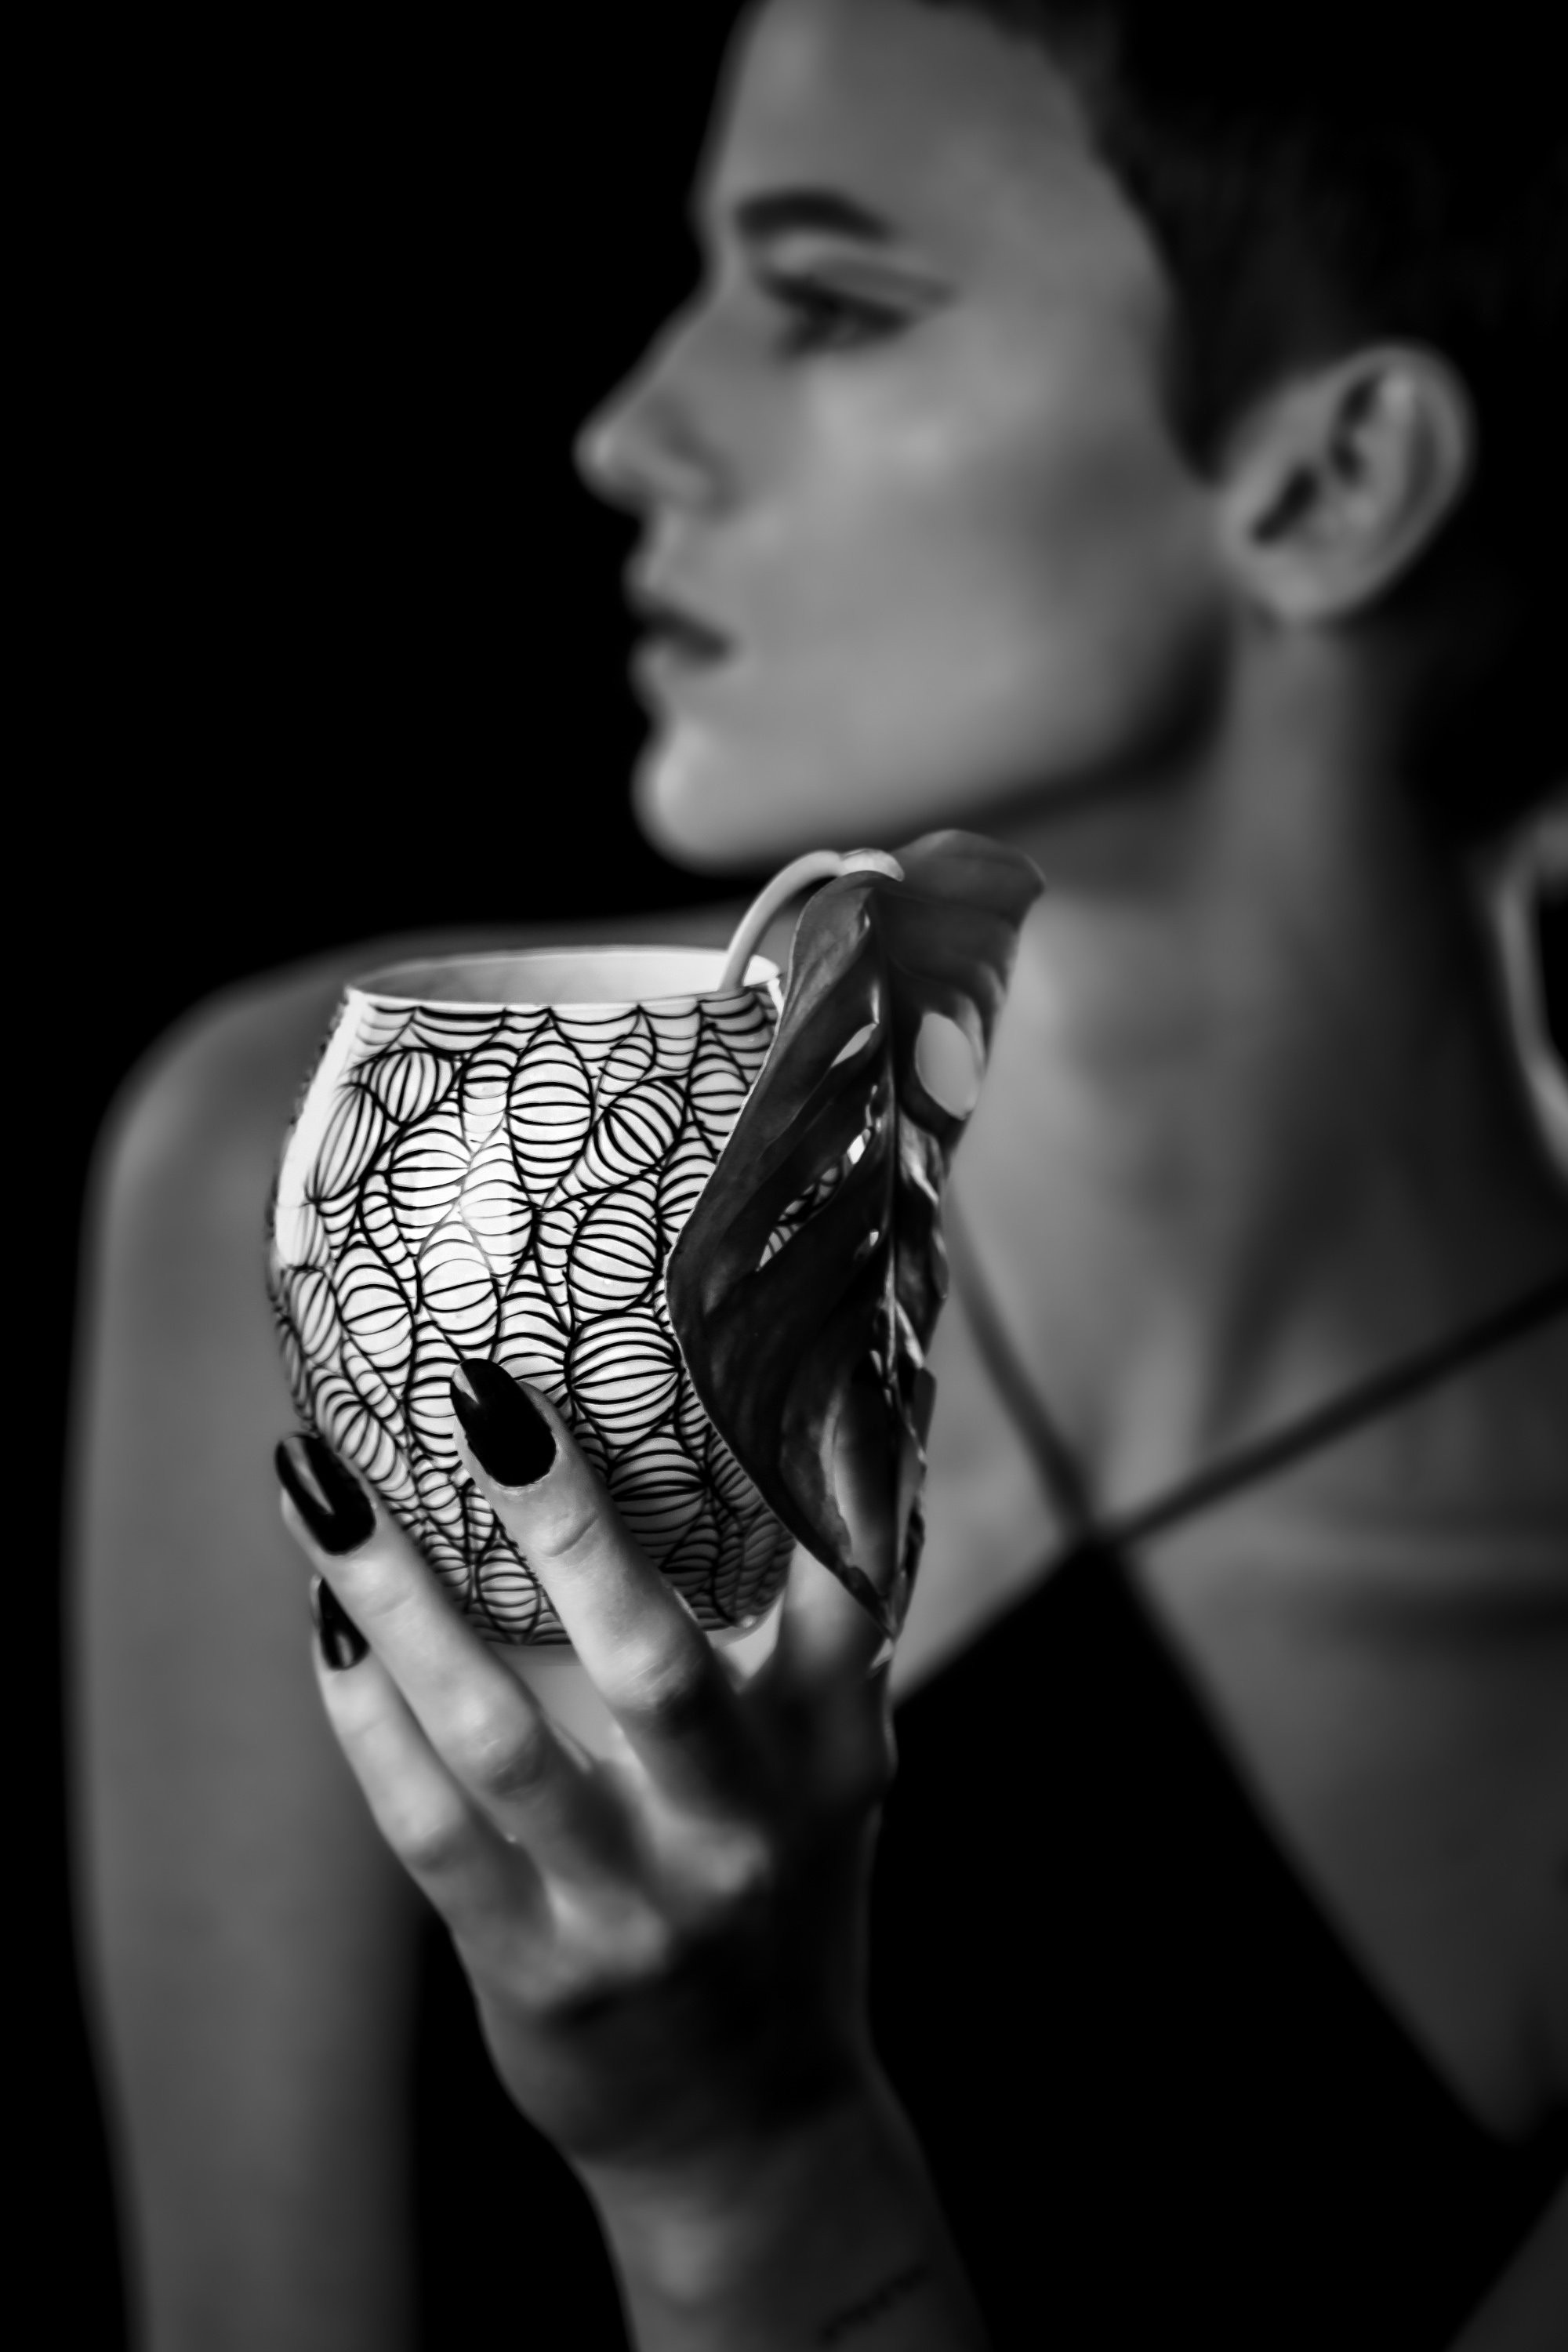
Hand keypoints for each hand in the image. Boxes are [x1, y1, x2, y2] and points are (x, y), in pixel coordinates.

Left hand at [274, 1369, 895, 2197]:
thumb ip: (811, 1625)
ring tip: (314, 1478)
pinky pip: (426, 1827)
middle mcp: (746, 1823)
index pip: (846, 1576)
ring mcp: (639, 1904)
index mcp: (836, 1743)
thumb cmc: (781, 1893)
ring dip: (393, 1597)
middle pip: (650, 1653)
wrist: (756, 2126)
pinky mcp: (539, 1967)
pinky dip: (366, 1716)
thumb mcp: (832, 1765)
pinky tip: (322, 1623)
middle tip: (470, 1383)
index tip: (753, 1322)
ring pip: (496, 1736)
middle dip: (557, 1515)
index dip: (812, 1454)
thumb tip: (781, 1427)